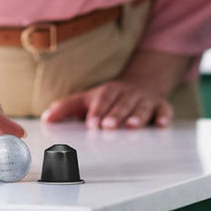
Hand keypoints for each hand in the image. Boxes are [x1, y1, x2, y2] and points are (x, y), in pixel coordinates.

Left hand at [41, 78, 173, 128]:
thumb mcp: (88, 99)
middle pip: (121, 103)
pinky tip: (162, 125)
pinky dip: (164, 117)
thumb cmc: (110, 97)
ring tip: (132, 127)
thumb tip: (45, 119)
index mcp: (108, 92)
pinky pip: (164, 110)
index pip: (101, 99)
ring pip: (142, 107)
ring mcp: (144, 100)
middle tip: (108, 126)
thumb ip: (66, 109)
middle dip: (115, 114)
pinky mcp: (161, 106)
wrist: (143, 83)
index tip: (91, 123)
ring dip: (137, 116)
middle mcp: (127, 94)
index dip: (96, 110)